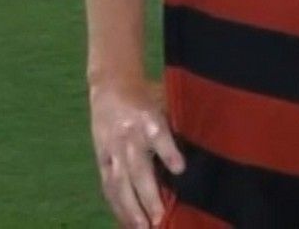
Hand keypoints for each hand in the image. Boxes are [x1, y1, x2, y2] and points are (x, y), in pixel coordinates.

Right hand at [89, 79, 184, 228]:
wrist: (110, 84)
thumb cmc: (147, 97)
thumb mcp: (164, 103)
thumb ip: (176, 128)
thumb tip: (197, 158)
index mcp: (148, 118)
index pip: (159, 136)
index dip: (168, 152)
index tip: (180, 169)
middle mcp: (129, 135)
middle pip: (137, 168)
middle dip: (148, 195)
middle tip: (158, 219)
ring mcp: (113, 148)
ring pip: (119, 181)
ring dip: (130, 208)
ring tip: (141, 228)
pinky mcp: (101, 156)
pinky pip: (108, 184)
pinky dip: (116, 205)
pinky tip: (127, 222)